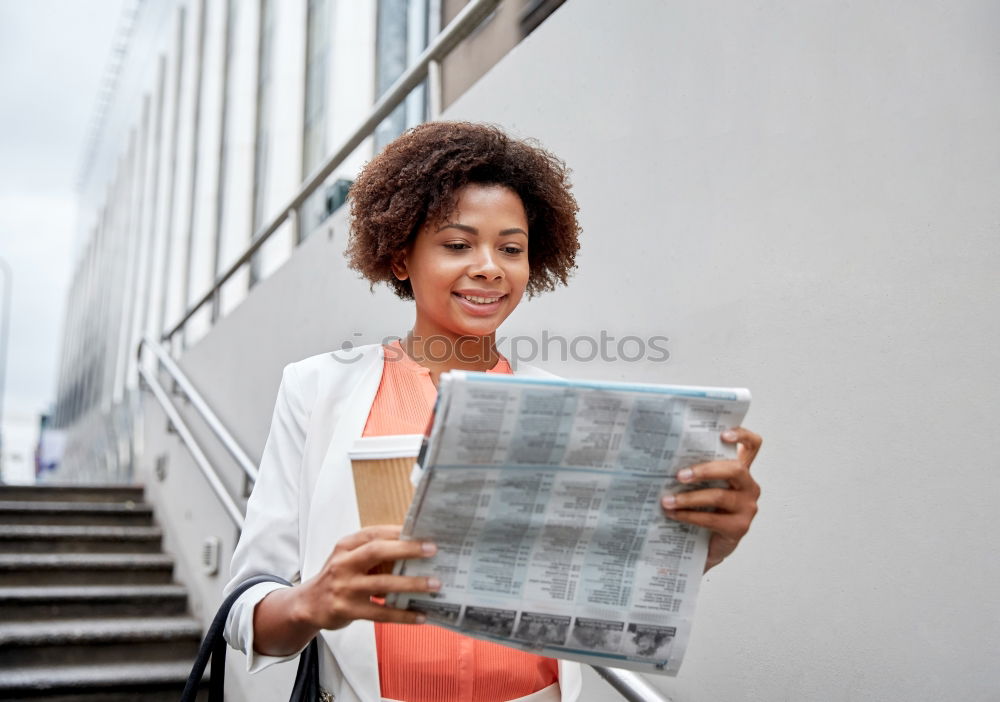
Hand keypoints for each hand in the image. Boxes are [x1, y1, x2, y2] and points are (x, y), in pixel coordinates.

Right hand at [252, 525, 438, 655]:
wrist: (308, 605)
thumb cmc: (337, 577)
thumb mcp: (349, 558)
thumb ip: (373, 552)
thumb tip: (414, 548)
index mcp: (346, 546)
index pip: (374, 533)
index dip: (398, 531)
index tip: (422, 531)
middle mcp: (343, 564)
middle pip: (377, 551)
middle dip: (407, 549)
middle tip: (432, 550)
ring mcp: (345, 588)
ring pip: (383, 583)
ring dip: (411, 583)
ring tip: (434, 584)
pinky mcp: (347, 610)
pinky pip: (380, 613)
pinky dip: (402, 615)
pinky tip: (420, 615)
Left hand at [660, 427, 761, 571]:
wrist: (706, 546)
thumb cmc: (702, 509)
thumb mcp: (701, 486)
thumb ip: (694, 470)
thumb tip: (664, 457)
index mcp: (740, 471)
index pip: (752, 445)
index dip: (742, 436)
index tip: (723, 434)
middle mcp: (748, 486)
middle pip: (735, 469)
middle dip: (705, 470)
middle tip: (679, 475)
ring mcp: (747, 507)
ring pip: (719, 496)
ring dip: (689, 498)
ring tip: (667, 500)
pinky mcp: (739, 527)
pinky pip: (712, 519)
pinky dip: (689, 516)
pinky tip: (673, 515)